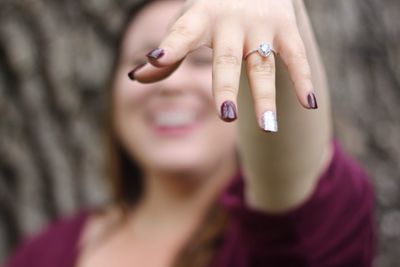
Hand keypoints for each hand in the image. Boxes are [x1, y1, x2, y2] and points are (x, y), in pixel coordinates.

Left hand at [128, 0, 317, 131]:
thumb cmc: (210, 11)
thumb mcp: (187, 24)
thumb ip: (167, 54)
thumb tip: (136, 78)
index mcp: (200, 18)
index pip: (182, 34)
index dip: (170, 48)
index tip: (156, 59)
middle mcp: (230, 22)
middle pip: (227, 59)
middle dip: (226, 86)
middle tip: (226, 115)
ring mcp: (260, 26)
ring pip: (262, 65)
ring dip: (265, 96)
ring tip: (267, 128)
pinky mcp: (285, 29)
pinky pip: (295, 57)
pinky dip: (303, 79)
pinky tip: (308, 104)